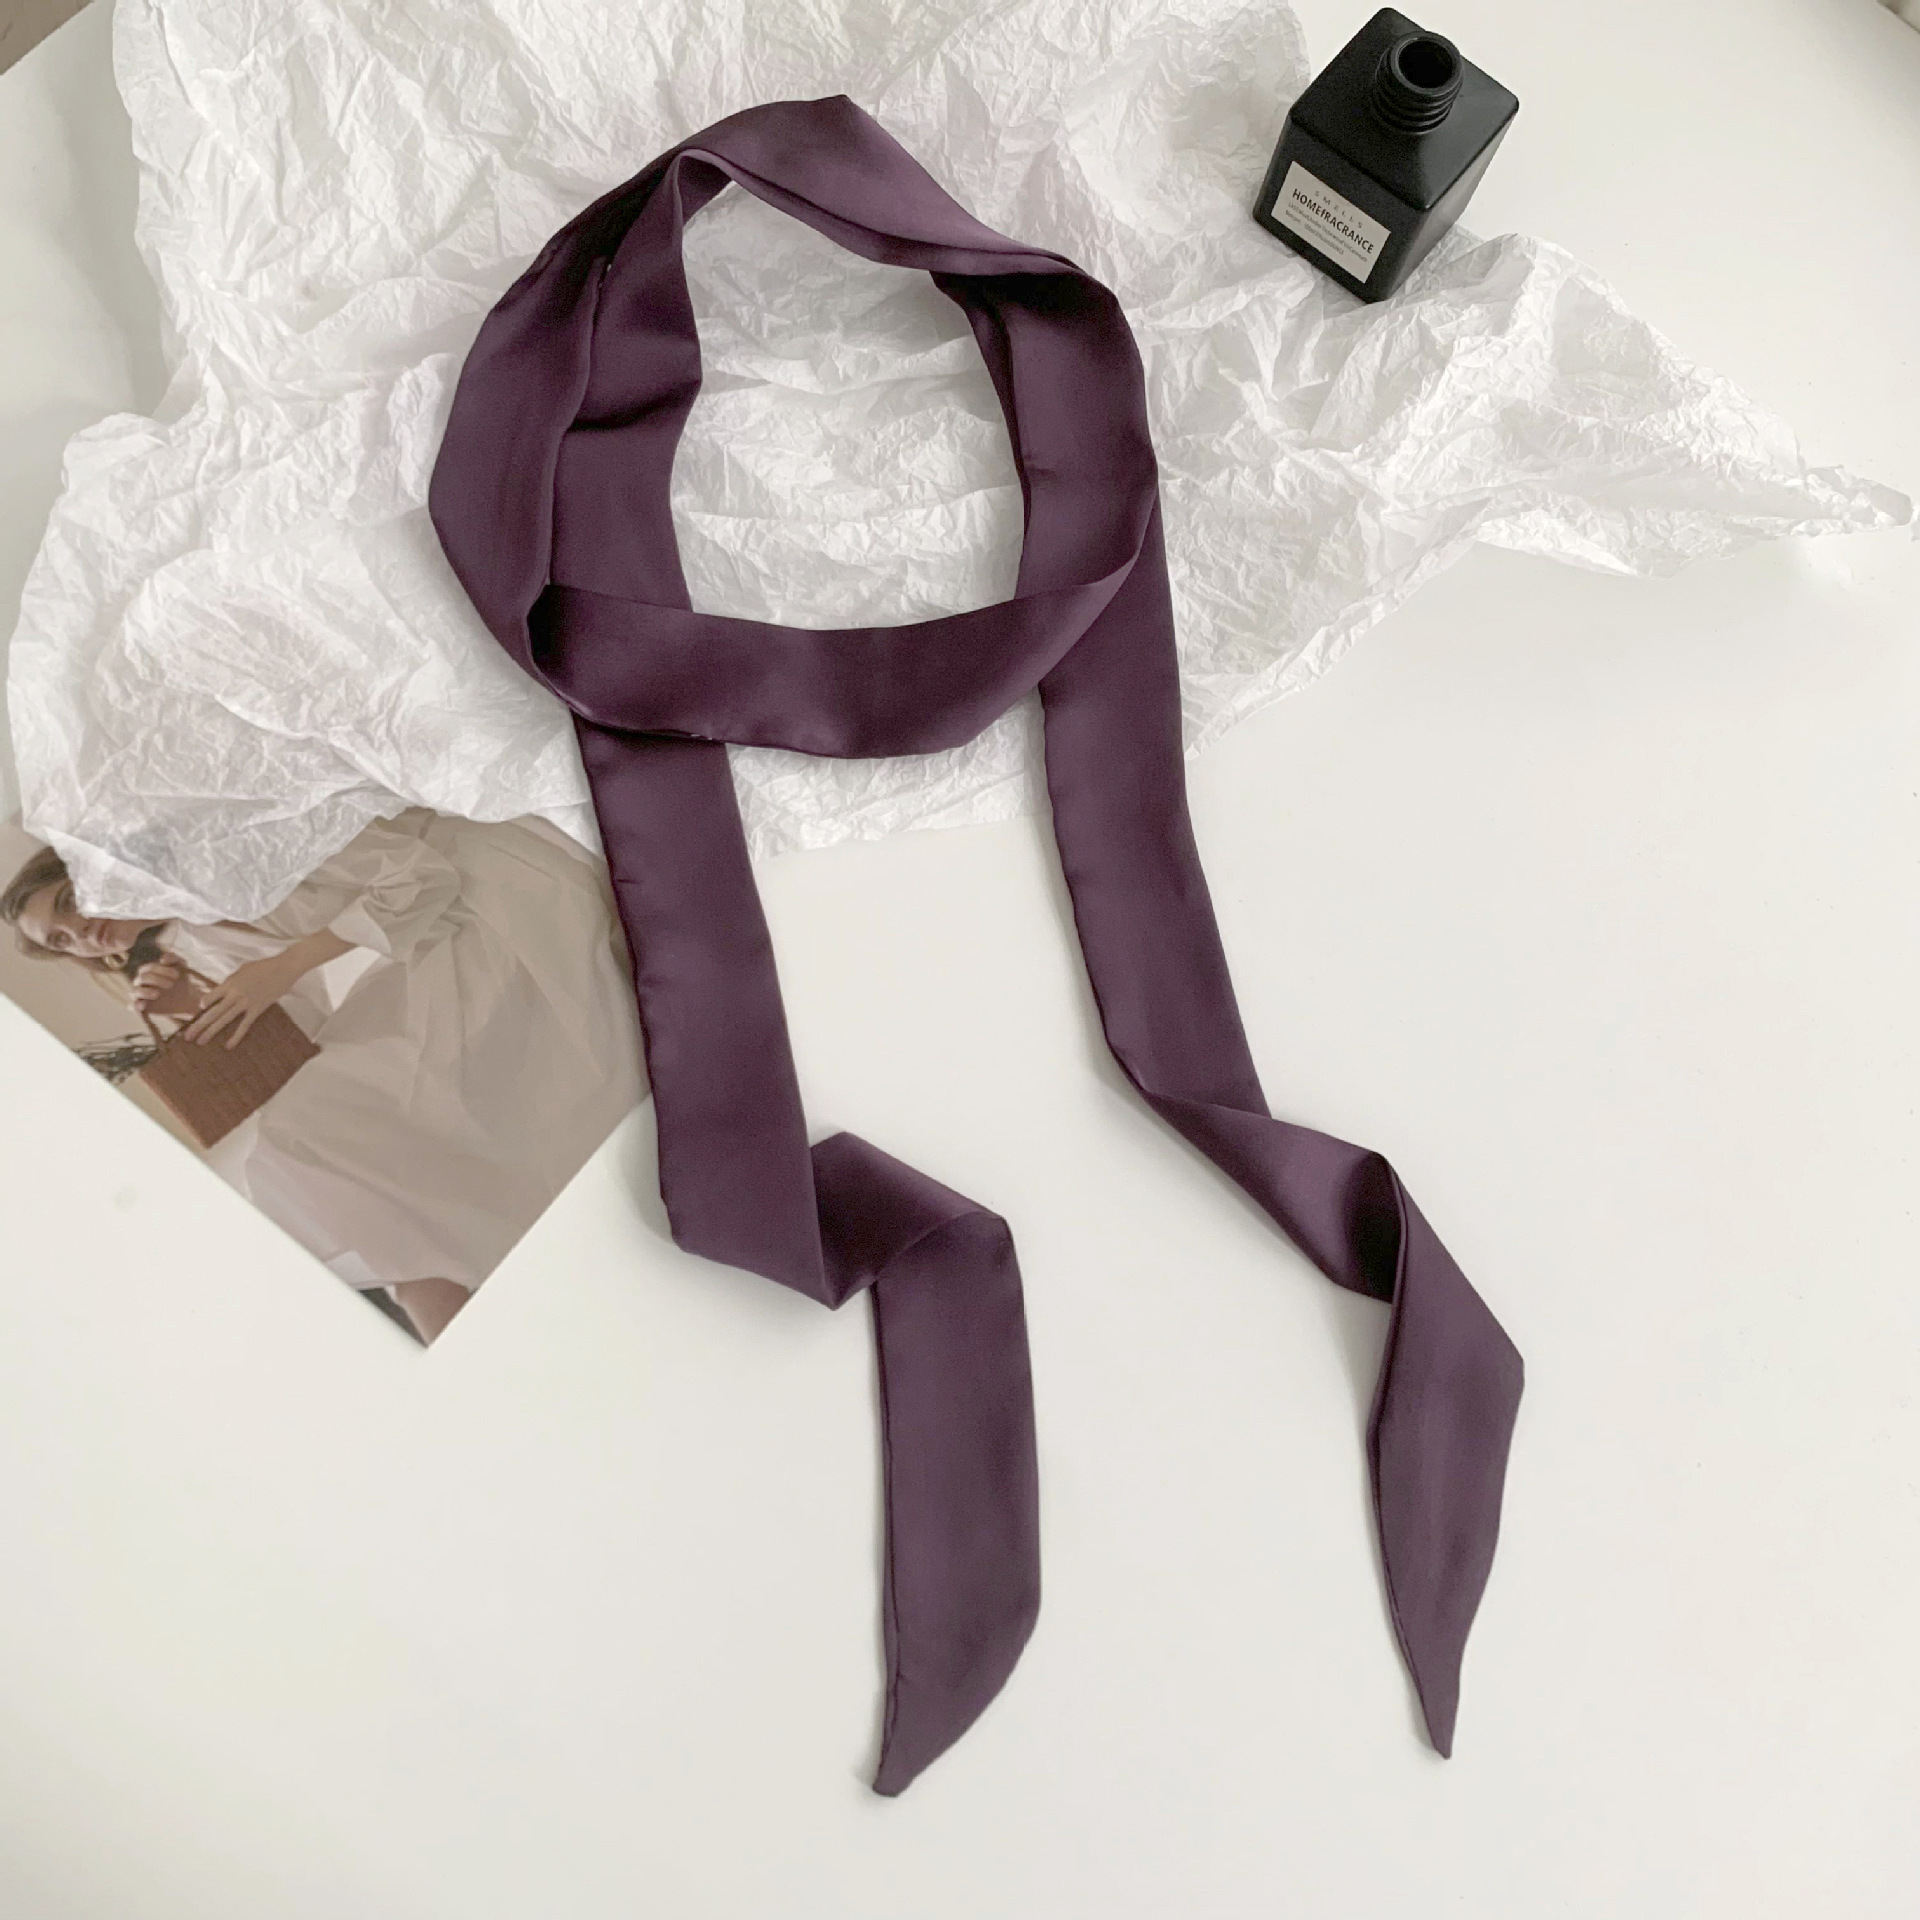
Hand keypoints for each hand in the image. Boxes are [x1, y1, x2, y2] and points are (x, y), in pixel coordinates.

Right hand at [130, 957, 200, 1019]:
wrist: (186, 998)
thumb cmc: (180, 980)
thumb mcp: (181, 967)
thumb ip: (174, 958)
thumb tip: (162, 959)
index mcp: (148, 971)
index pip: (149, 968)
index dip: (162, 970)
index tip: (177, 975)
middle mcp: (141, 982)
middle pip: (143, 978)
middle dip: (157, 980)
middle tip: (171, 984)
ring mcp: (140, 995)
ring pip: (135, 991)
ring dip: (145, 992)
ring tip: (157, 994)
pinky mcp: (142, 1007)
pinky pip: (133, 1006)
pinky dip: (136, 1006)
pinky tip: (143, 1005)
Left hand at [182, 951, 307, 1048]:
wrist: (283, 968)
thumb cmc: (263, 966)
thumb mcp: (242, 970)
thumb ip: (232, 981)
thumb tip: (224, 991)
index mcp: (230, 983)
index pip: (210, 996)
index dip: (203, 1004)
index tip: (198, 1010)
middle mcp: (234, 994)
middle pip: (213, 1012)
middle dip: (199, 1024)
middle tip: (187, 1036)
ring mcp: (246, 1003)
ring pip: (224, 1020)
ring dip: (211, 1032)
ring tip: (200, 1042)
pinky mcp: (257, 1009)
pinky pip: (244, 1025)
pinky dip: (236, 1036)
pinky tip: (228, 1046)